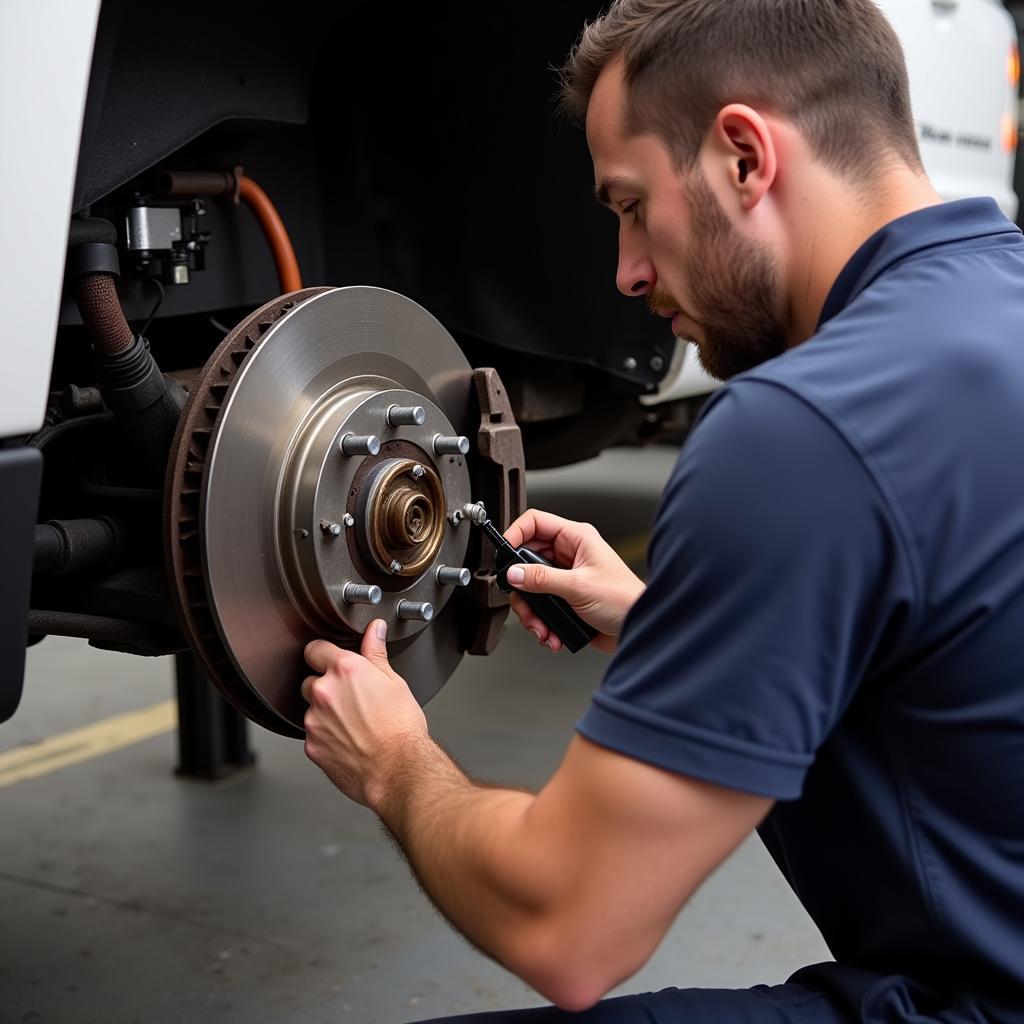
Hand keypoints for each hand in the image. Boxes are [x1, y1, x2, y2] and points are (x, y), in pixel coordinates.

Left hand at [301, 620, 427, 808]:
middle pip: (310, 681)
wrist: (399, 769)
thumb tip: (374, 630)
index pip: (315, 649)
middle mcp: (324, 692)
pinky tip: (349, 741)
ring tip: (354, 724)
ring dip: (325, 714)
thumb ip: (375, 652)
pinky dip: (326, 737)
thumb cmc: (401, 728)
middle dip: (325, 687)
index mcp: (345, 670)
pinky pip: (313, 735)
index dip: (323, 654)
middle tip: (351, 699)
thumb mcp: (394, 682)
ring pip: (311, 710)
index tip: (330, 660)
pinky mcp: (311, 746)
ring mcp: (314, 721)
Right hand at [503, 509, 644, 653]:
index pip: (535, 522)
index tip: (504, 554)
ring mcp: (565, 577)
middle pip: (526, 560)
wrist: (637, 630)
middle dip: (523, 588)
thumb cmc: (625, 600)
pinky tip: (551, 633)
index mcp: (576, 538)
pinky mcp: (565, 599)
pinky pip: (540, 605)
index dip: (516, 533)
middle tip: (526, 603)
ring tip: (542, 628)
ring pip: (530, 588)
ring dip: (532, 612)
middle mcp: (569, 555)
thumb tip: (514, 573)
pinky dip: (541, 622)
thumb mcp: (579, 586)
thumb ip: (542, 579)